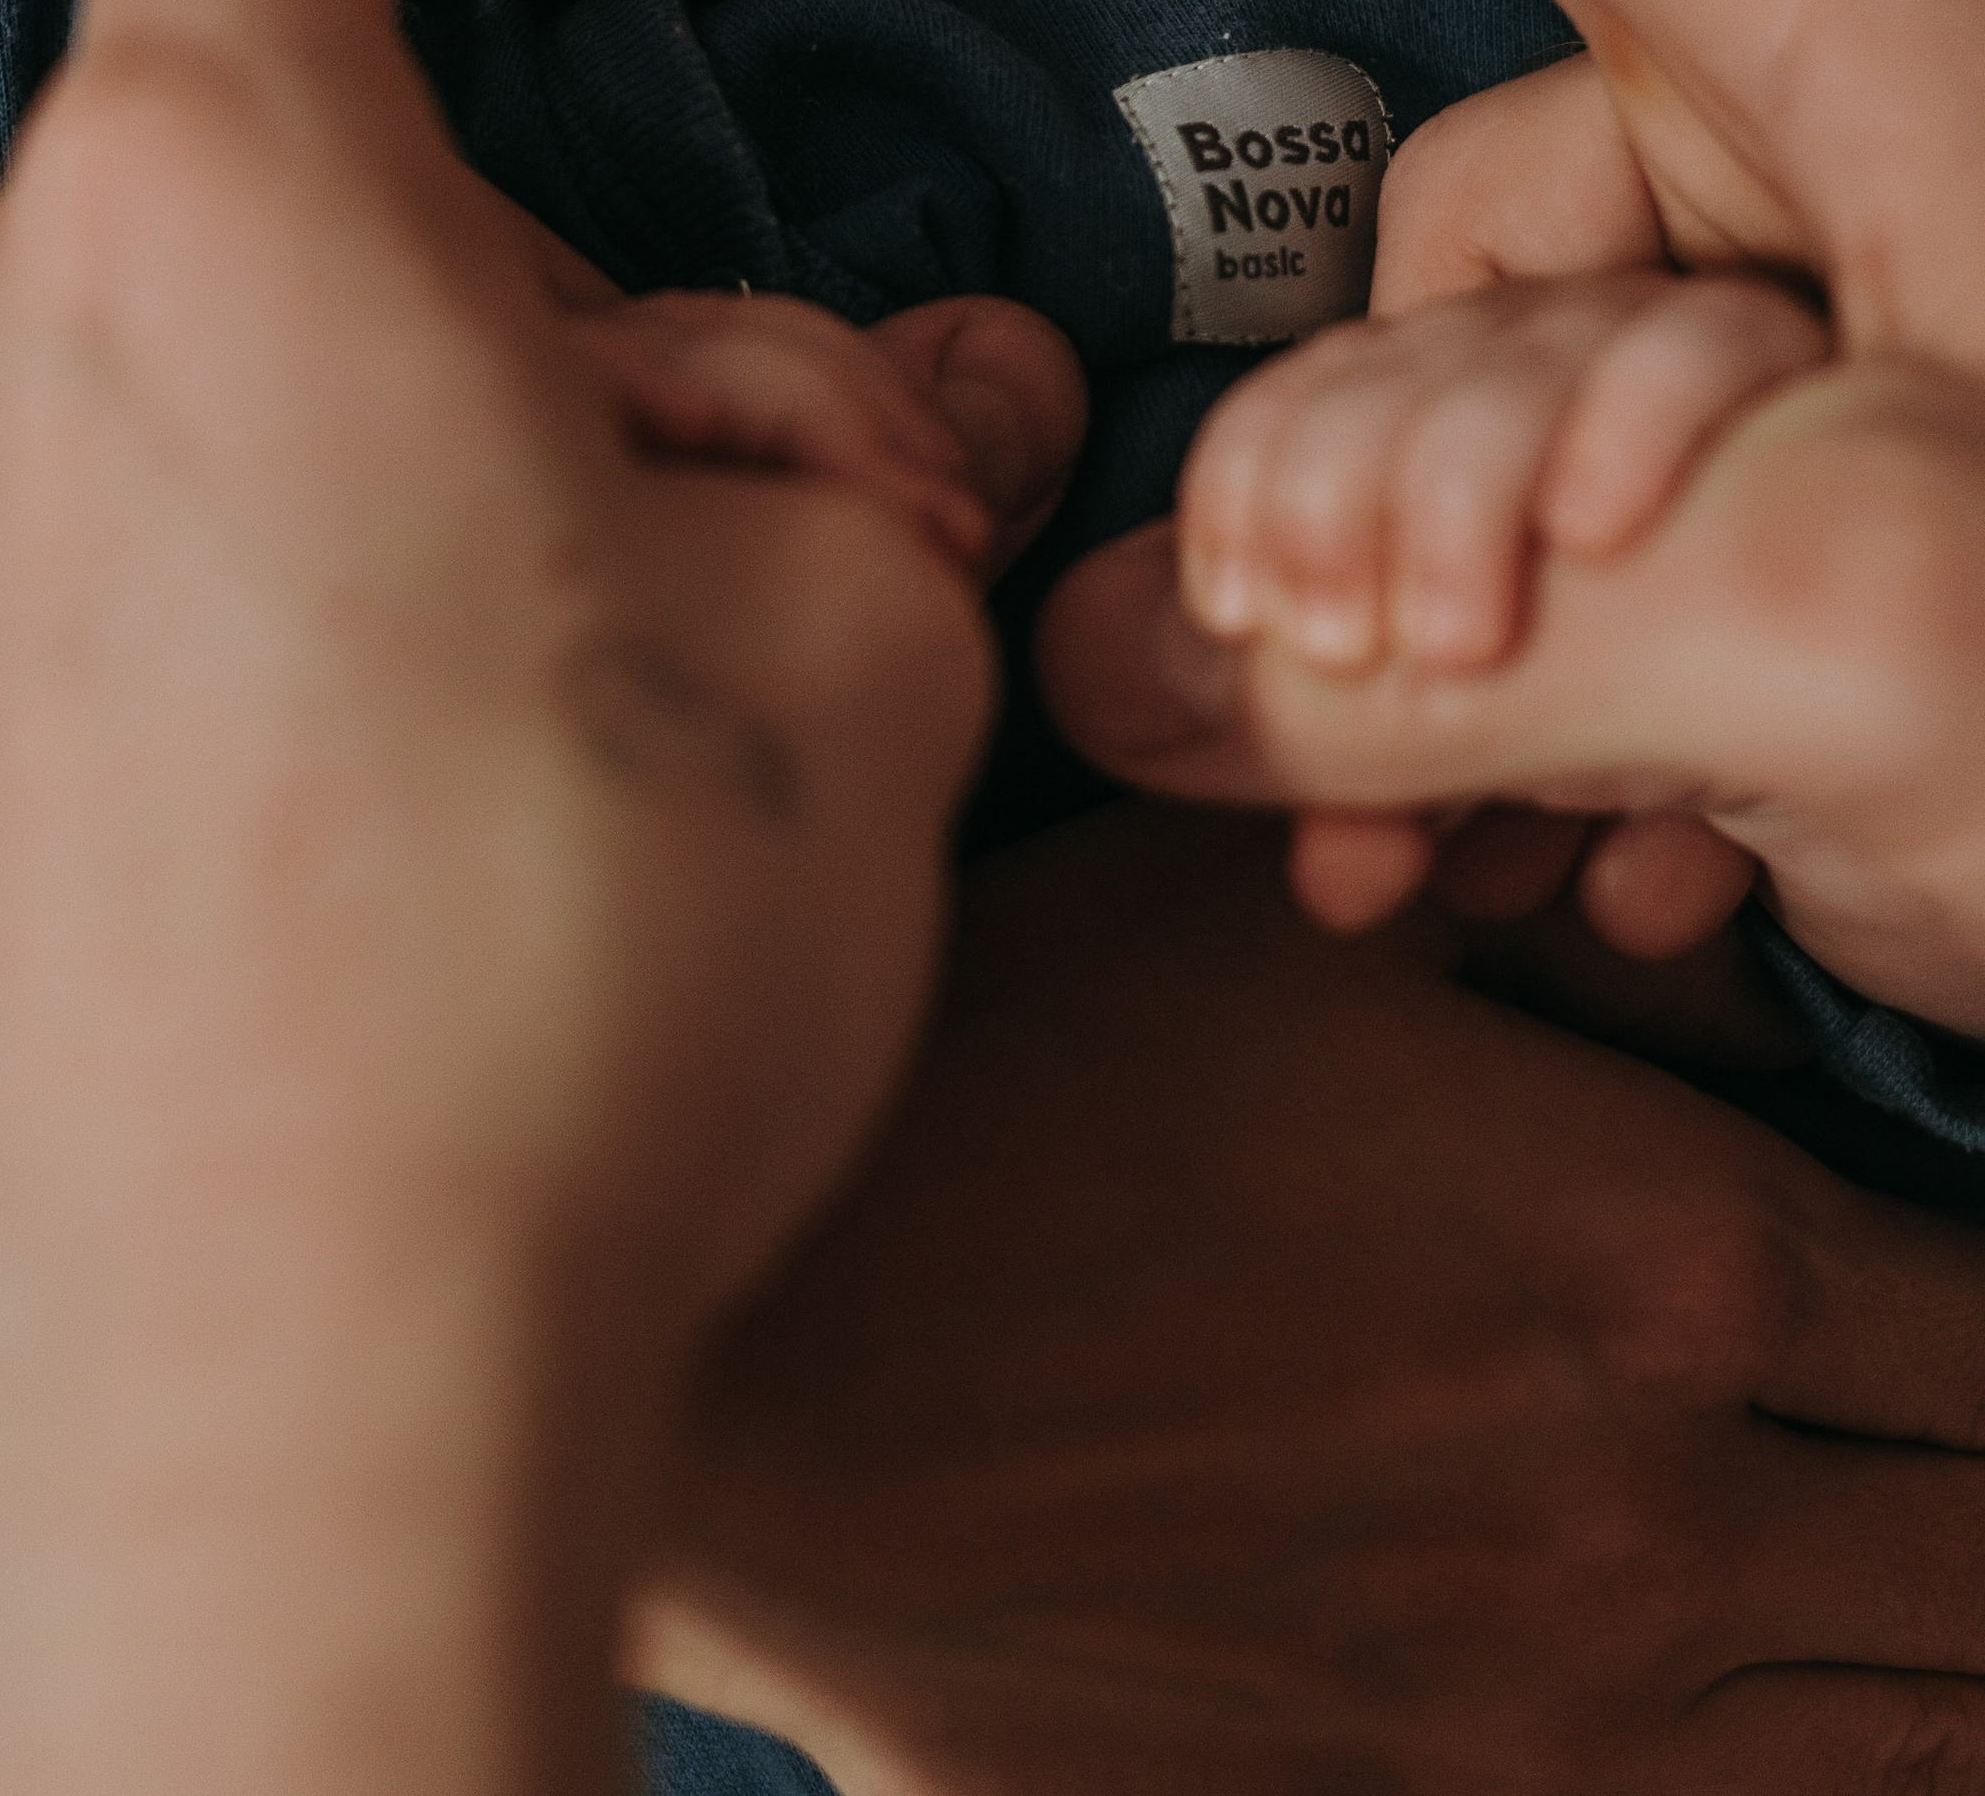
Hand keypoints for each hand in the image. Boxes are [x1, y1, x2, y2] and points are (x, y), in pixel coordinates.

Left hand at [0, 0, 1079, 1795]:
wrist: (295, 1422)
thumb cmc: (581, 1006)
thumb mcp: (854, 644)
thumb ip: (854, 432)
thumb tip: (884, 376)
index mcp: (248, 198)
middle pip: (173, 172)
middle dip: (354, 282)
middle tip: (537, 525)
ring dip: (119, 427)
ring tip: (295, 667)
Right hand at [645, 803, 1984, 1794]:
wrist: (774, 1357)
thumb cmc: (1028, 1079)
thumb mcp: (1299, 929)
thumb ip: (1551, 926)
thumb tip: (1721, 948)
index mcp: (1661, 1262)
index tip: (1982, 1276)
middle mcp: (1652, 1523)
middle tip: (1968, 1426)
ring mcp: (1541, 1719)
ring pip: (1893, 1735)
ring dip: (1941, 1654)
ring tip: (1930, 1579)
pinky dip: (1803, 1766)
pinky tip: (1788, 1705)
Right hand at [1038, 0, 1984, 1033]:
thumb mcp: (1856, 643)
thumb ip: (1444, 661)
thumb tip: (1121, 683)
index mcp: (1904, 31)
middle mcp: (1901, 121)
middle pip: (1492, 204)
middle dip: (1363, 470)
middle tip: (1326, 698)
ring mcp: (1930, 295)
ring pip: (1569, 392)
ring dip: (1471, 626)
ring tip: (1433, 849)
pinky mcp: (1954, 446)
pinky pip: (1699, 493)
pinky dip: (1618, 666)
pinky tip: (1624, 857)